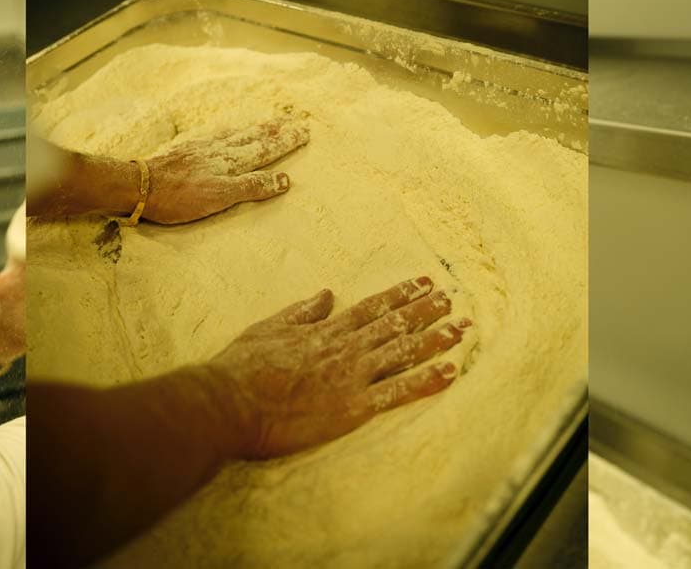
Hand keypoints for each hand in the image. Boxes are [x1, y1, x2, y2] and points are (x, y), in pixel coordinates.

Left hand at [142, 116, 308, 223]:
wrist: (138, 186)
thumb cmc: (178, 197)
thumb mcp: (219, 197)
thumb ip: (251, 186)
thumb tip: (285, 179)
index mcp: (230, 161)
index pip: (265, 149)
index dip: (285, 142)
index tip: (304, 131)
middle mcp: (220, 149)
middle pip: (254, 137)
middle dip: (277, 131)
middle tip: (296, 121)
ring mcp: (204, 147)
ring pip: (238, 134)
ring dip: (258, 128)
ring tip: (272, 123)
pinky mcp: (189, 150)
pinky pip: (220, 135)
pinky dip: (234, 130)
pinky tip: (232, 131)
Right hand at [206, 276, 468, 458]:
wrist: (229, 401)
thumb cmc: (242, 367)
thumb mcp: (269, 326)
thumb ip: (302, 312)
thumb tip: (328, 294)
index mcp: (325, 330)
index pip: (372, 307)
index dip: (401, 294)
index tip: (424, 282)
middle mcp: (345, 348)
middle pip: (394, 325)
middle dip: (426, 311)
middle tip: (453, 299)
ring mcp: (351, 377)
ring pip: (403, 353)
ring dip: (435, 340)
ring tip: (462, 328)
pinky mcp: (352, 408)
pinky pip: (398, 393)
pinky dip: (426, 381)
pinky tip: (450, 372)